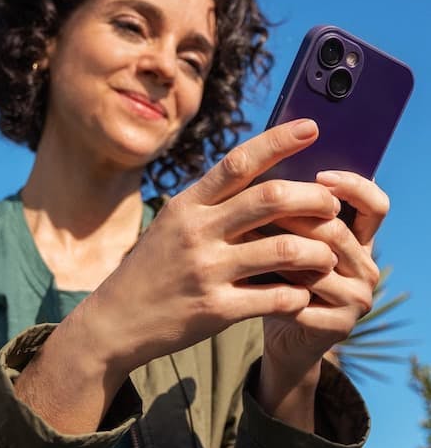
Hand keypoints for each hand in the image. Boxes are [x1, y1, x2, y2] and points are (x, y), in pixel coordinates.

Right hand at [16, 118, 346, 433]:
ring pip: (285, 250)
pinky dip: (300, 293)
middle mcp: (197, 232)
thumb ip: (210, 204)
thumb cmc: (151, 267)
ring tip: (326, 254)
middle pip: (271, 199)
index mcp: (187, 205)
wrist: (116, 320)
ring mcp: (207, 271)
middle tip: (332, 204)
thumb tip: (258, 178)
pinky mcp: (216, 310)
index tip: (311, 127)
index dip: (278, 141)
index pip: (238, 162)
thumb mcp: (172, 224)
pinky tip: (302, 292)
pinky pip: (277, 297)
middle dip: (314, 198)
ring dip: (318, 251)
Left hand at [258, 171, 385, 429]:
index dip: (351, 186)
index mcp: (357, 238)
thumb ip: (284, 206)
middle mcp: (366, 266)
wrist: (276, 326)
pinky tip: (243, 277)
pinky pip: (303, 299)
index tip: (319, 175)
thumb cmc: (274, 271)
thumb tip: (262, 163)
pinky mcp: (338, 327)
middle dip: (292, 216)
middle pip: (336, 231)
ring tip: (239, 235)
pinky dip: (270, 286)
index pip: (374, 205)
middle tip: (252, 205)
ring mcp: (357, 298)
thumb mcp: (282, 234)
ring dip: (275, 250)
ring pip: (317, 264)